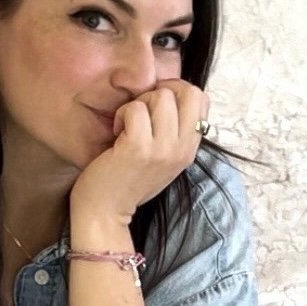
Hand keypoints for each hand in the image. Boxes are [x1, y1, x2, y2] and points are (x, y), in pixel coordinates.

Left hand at [71, 79, 208, 226]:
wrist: (105, 213)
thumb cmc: (127, 182)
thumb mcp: (162, 159)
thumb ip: (174, 133)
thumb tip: (171, 95)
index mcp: (189, 150)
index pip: (201, 99)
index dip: (178, 92)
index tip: (156, 108)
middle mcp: (182, 150)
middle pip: (187, 92)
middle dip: (160, 93)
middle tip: (142, 115)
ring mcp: (163, 150)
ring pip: (161, 96)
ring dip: (138, 104)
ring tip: (128, 127)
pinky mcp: (139, 148)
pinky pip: (135, 109)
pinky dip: (122, 115)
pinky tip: (117, 135)